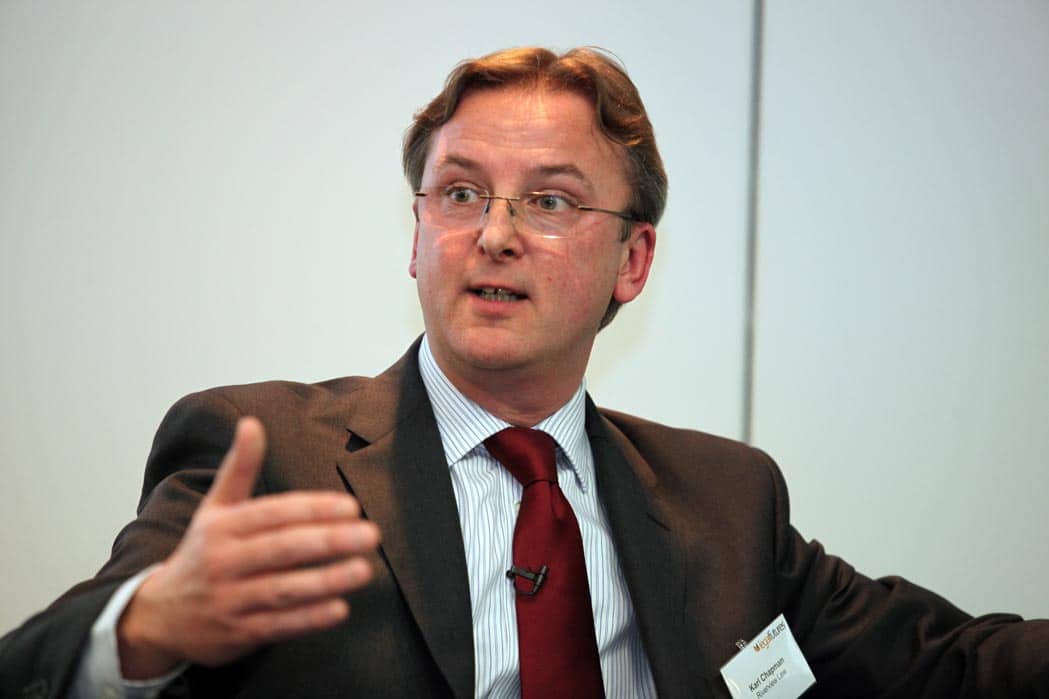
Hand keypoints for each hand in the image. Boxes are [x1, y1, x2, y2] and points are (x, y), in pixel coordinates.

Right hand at [116, 417, 380, 678]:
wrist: (160, 616)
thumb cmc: (202, 553)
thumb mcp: (215, 509)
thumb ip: (239, 468)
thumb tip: (251, 423)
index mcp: (222, 527)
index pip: (272, 514)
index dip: (312, 509)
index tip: (351, 507)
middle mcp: (224, 562)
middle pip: (281, 549)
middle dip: (328, 541)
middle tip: (370, 534)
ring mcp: (230, 600)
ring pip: (283, 589)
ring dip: (326, 581)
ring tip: (363, 570)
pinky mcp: (238, 633)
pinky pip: (278, 625)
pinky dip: (309, 618)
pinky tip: (340, 608)